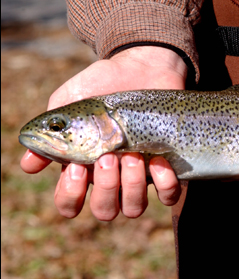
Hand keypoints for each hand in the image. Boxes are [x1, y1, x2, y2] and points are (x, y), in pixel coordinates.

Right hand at [20, 46, 186, 219]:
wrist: (142, 67)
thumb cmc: (102, 86)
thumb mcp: (70, 103)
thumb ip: (50, 131)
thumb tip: (29, 165)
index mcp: (85, 169)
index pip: (70, 205)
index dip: (71, 195)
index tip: (78, 168)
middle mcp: (113, 179)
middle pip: (105, 211)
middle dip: (106, 187)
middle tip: (109, 155)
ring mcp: (142, 176)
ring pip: (134, 208)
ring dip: (132, 184)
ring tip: (132, 154)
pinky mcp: (169, 168)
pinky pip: (169, 195)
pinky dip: (164, 183)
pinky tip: (158, 159)